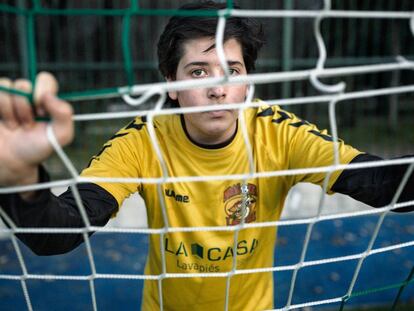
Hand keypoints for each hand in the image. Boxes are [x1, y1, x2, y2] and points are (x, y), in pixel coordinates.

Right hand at [0, 72, 73, 188]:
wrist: (13, 162)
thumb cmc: (38, 148)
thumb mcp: (61, 135)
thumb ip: (65, 114)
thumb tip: (49, 95)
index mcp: (45, 99)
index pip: (45, 79)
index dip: (43, 91)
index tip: (42, 112)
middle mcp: (26, 95)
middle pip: (24, 84)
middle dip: (25, 108)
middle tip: (29, 125)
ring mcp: (7, 97)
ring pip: (6, 86)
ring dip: (11, 111)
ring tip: (16, 126)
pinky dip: (2, 110)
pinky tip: (5, 124)